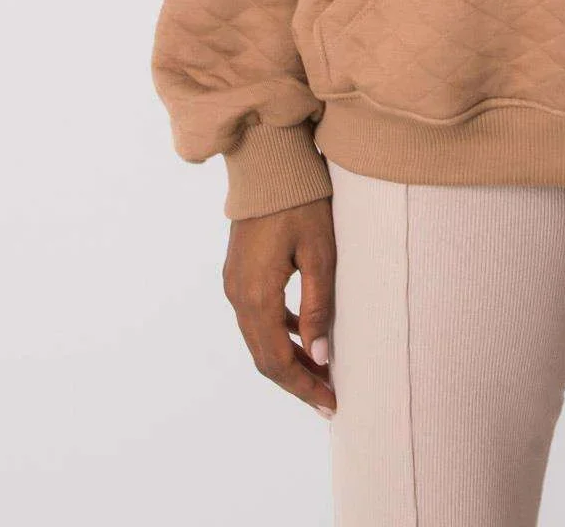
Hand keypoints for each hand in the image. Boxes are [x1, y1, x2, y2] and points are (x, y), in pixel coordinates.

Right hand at [222, 196, 337, 416]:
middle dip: (297, 380)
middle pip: (265, 356)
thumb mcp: (320, 253)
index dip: (303, 386)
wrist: (269, 162)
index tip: (330, 402)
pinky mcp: (238, 272)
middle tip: (328, 397)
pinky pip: (256, 316)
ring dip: (288, 358)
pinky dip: (279, 333)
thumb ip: (318, 306)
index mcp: (256, 295)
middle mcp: (237, 295)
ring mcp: (234, 284)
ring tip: (321, 372)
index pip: (277, 361)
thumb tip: (320, 356)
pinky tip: (303, 334)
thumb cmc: (301, 202)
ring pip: (259, 338)